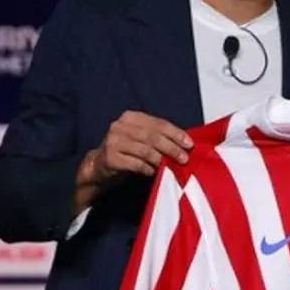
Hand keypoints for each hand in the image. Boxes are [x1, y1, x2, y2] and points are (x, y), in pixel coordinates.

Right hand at [77, 111, 193, 191]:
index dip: (176, 133)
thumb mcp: (141, 139)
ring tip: (171, 166)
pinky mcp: (110, 157)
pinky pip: (134, 163)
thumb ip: (158, 138)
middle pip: (153, 137)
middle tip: (184, 158)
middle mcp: (120, 126)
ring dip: (161, 159)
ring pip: (144, 150)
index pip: (158, 123)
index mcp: (131, 117)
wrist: (99, 166)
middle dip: (171, 147)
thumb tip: (185, 144)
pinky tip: (154, 172)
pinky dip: (147, 168)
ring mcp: (113, 141)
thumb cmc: (126, 151)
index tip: (189, 144)